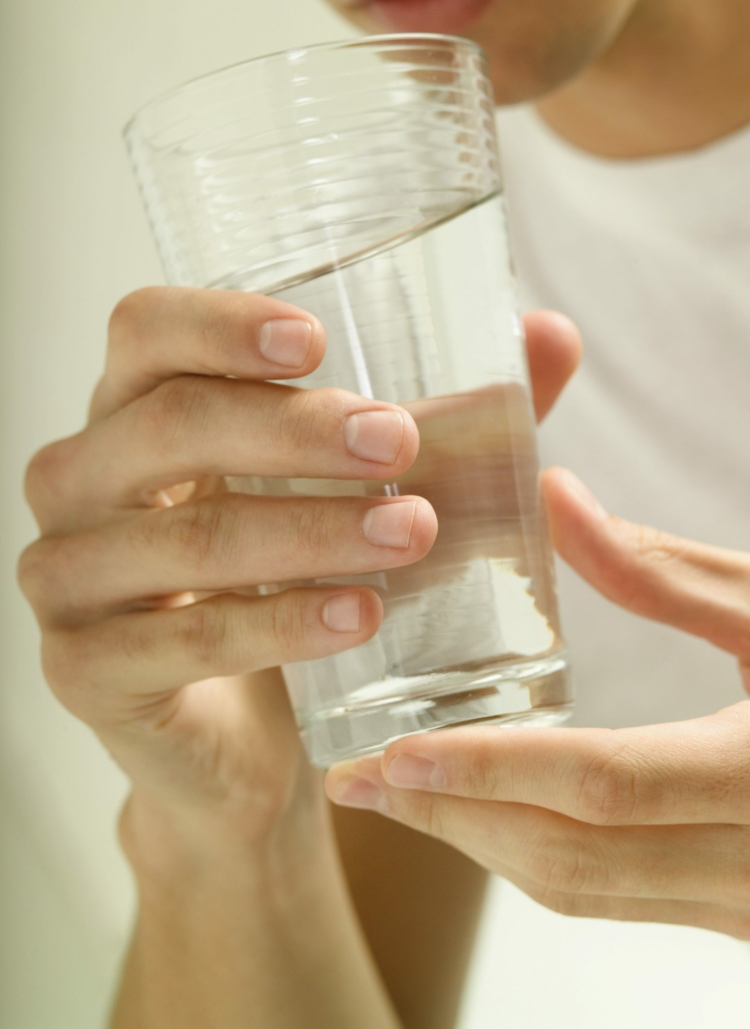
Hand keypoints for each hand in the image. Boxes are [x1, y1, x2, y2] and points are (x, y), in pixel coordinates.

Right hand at [17, 286, 577, 866]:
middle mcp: (79, 481)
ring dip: (308, 532)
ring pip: (187, 538)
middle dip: (294, 432)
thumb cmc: (290, 579)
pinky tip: (361, 617)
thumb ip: (448, 414)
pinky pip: (184, 638)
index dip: (218, 324)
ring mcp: (66, 578)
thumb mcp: (352, 488)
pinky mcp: (82, 669)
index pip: (143, 330)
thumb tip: (552, 335)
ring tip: (412, 533)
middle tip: (402, 444)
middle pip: (169, 424)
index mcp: (133, 411)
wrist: (243, 737)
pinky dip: (280, 625)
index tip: (317, 340)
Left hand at [327, 468, 749, 938]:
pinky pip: (611, 895)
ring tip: (398, 793)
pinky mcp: (735, 908)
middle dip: (454, 821)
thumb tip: (553, 495)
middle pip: (572, 859)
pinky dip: (534, 853)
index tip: (391, 756)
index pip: (604, 789)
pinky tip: (485, 807)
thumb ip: (665, 568)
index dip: (492, 774)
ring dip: (480, 844)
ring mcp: (746, 903)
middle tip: (358, 778)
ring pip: (583, 891)